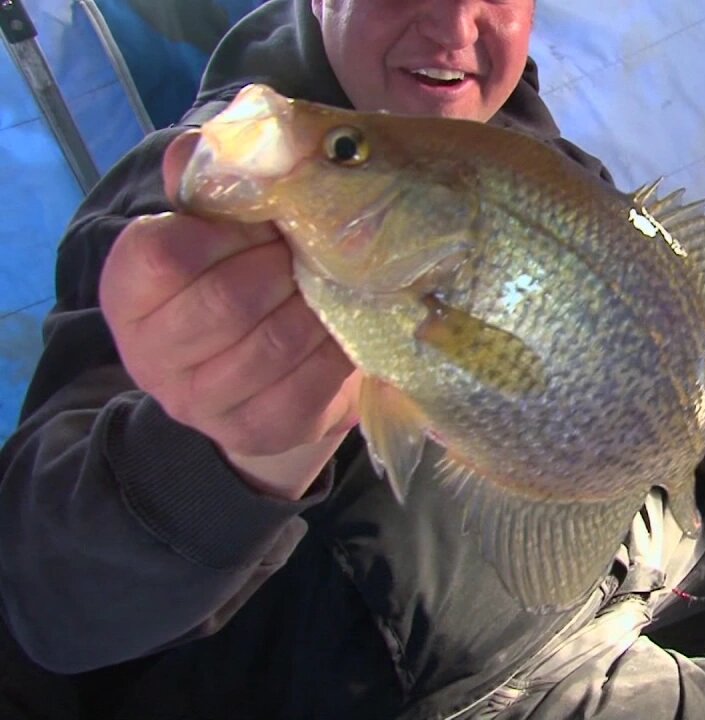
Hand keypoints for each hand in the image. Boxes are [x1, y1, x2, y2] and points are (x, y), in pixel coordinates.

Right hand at [100, 131, 359, 499]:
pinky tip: (343, 325)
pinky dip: (337, 346)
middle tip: (309, 251)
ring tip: (330, 284)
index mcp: (129, 292)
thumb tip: (216, 143)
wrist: (259, 380)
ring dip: (316, 305)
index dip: (227, 231)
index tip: (265, 221)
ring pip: (275, 342)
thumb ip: (209, 181)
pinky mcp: (260, 429)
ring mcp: (203, 402)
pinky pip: (310, 381)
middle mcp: (152, 355)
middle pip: (228, 300)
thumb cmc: (236, 280)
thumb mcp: (215, 226)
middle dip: (282, 267)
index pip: (166, 254)